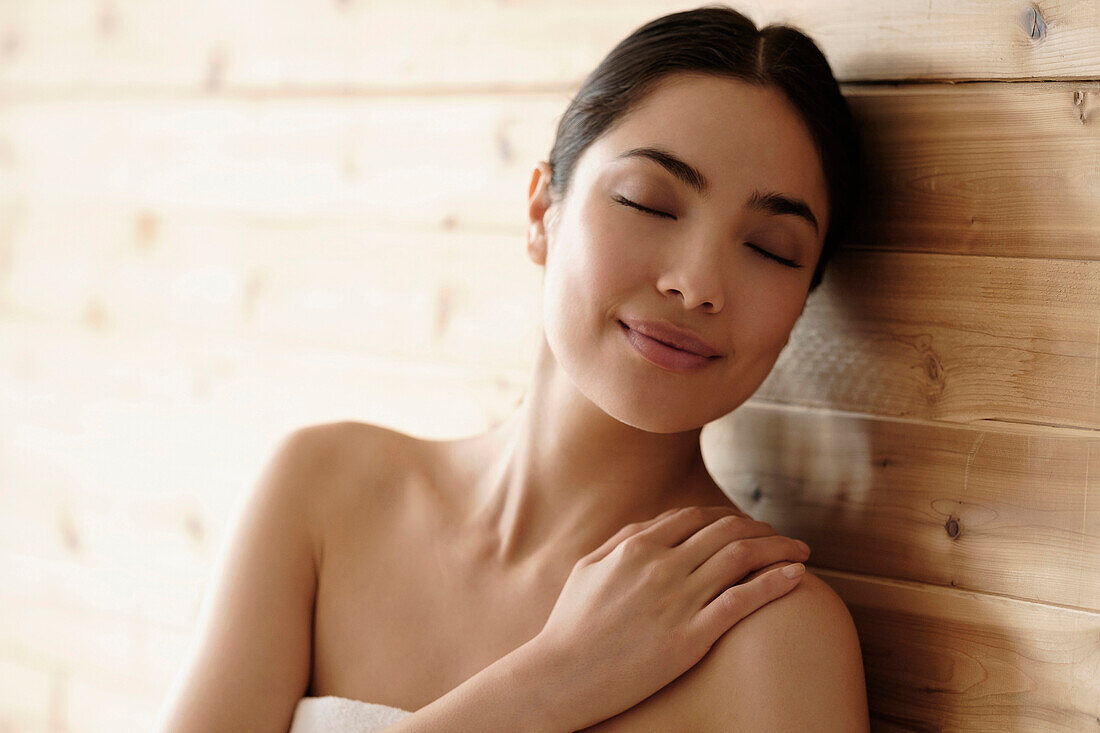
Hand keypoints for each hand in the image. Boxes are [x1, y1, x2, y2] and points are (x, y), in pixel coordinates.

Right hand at [532, 505, 810, 731]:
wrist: (563, 675)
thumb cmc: (571, 624)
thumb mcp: (589, 567)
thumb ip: (622, 539)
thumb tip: (654, 523)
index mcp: (637, 546)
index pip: (696, 516)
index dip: (729, 516)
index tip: (747, 525)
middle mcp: (661, 565)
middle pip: (727, 531)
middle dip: (761, 528)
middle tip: (781, 537)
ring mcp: (677, 600)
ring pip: (742, 558)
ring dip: (778, 548)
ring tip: (800, 551)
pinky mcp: (690, 637)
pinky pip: (743, 602)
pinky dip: (775, 583)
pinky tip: (796, 577)